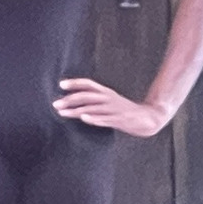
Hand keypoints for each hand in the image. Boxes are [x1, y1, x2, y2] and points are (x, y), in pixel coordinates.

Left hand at [55, 78, 171, 137]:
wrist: (147, 118)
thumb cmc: (123, 110)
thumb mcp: (109, 101)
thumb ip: (93, 99)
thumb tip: (71, 102)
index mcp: (106, 92)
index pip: (88, 84)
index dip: (75, 83)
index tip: (61, 84)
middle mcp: (109, 98)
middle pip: (86, 96)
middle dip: (69, 100)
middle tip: (55, 104)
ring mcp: (114, 109)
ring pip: (92, 108)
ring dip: (76, 110)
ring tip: (62, 113)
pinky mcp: (119, 120)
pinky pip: (104, 119)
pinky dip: (94, 118)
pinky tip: (84, 118)